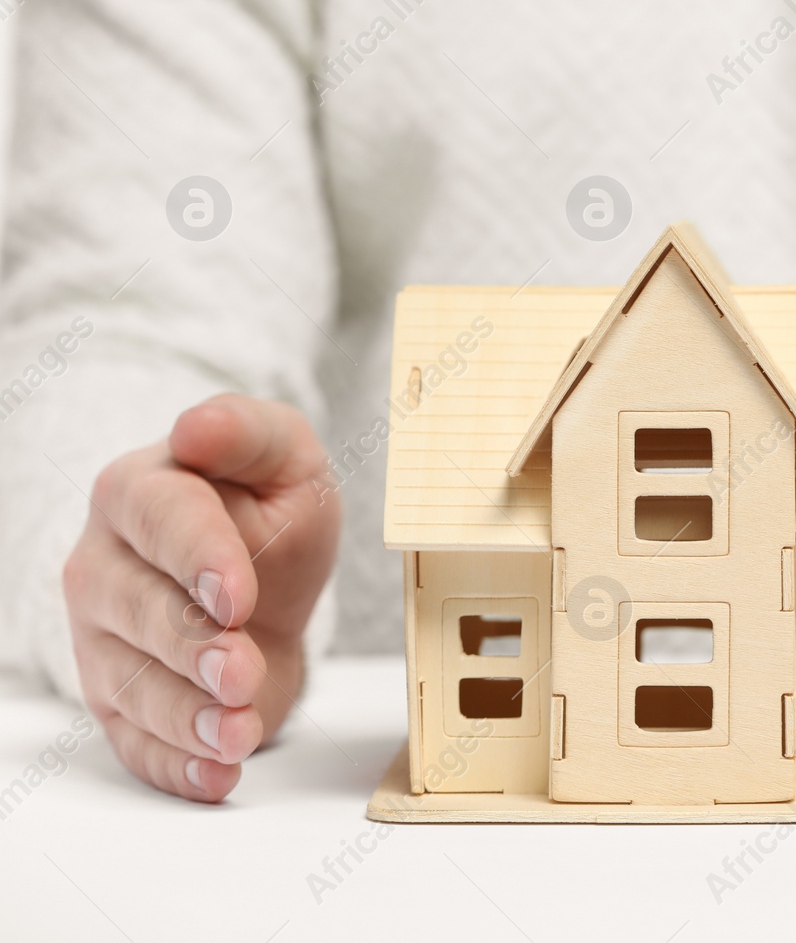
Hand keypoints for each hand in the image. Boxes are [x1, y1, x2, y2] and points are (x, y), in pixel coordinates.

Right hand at [63, 394, 339, 801]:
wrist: (263, 581)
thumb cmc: (267, 511)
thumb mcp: (285, 460)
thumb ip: (250, 435)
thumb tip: (199, 426)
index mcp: (139, 492)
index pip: (160, 521)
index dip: (197, 558)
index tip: (235, 593)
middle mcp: (105, 567)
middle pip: (136, 611)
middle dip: (191, 647)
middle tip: (241, 670)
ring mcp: (104, 640)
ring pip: (132, 685)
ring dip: (187, 717)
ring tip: (238, 732)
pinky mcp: (121, 702)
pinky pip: (135, 743)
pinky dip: (176, 766)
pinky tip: (217, 774)